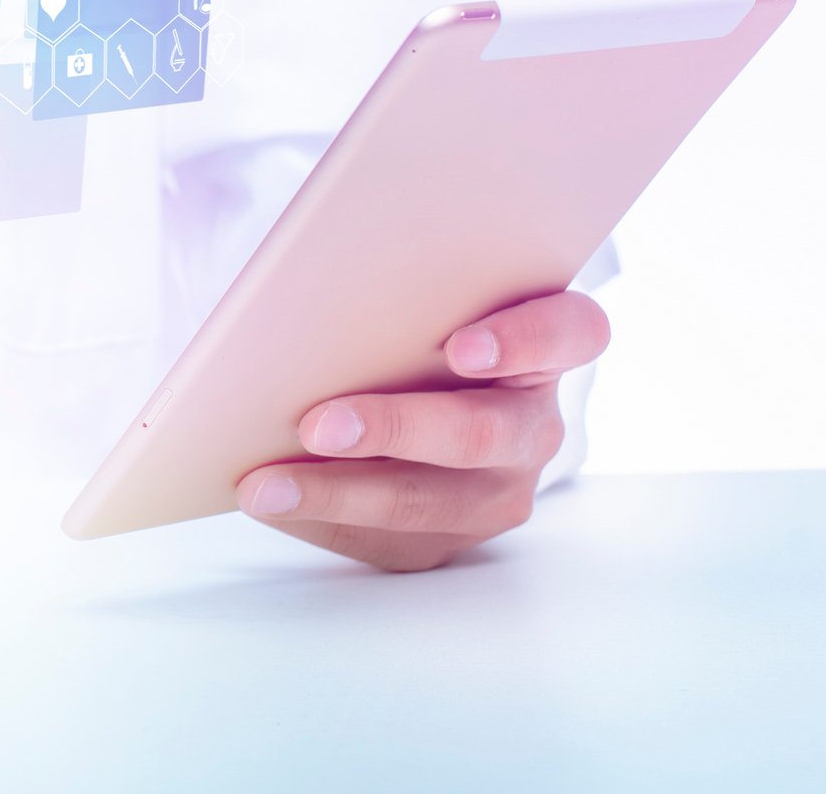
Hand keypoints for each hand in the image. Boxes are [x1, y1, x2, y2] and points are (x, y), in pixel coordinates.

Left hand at [236, 292, 609, 570]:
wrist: (403, 389)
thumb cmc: (405, 329)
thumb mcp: (413, 304)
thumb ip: (395, 294)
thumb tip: (302, 303)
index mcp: (543, 346)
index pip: (569, 331)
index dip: (525, 339)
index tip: (460, 346)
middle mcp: (533, 423)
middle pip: (484, 431)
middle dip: (395, 429)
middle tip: (318, 424)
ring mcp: (500, 488)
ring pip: (429, 501)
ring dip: (337, 492)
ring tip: (264, 486)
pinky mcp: (454, 534)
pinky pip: (391, 538)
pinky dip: (321, 518)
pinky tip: (270, 501)